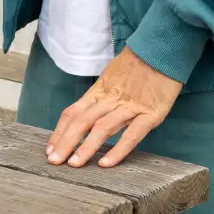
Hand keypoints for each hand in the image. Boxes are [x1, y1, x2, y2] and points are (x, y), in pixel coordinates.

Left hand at [47, 47, 180, 167]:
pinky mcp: (151, 113)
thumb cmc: (138, 63)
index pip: (73, 112)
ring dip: (86, 147)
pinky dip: (118, 149)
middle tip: (54, 161)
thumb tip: (86, 111)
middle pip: (82, 121)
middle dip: (66, 142)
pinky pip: (132, 134)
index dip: (60, 131)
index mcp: (99, 90)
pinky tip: (106, 163)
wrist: (163, 49)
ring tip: (74, 164)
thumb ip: (101, 94)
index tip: (50, 148)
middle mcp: (110, 98)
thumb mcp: (112, 75)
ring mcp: (131, 106)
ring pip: (102, 128)